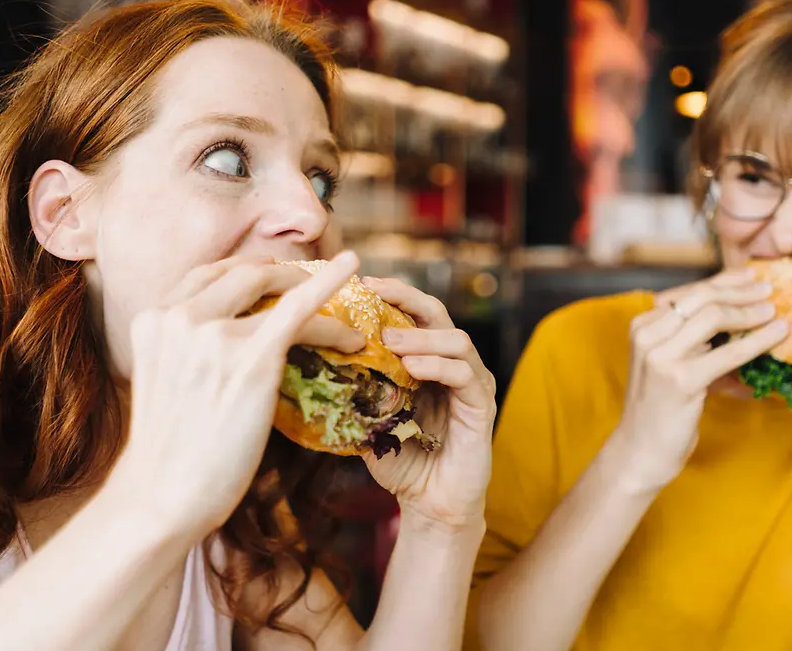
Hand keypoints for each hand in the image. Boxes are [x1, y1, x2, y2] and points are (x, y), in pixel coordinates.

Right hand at [112, 252, 365, 540]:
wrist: (162, 497)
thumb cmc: (168, 453)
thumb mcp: (162, 380)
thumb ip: (185, 349)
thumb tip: (225, 343)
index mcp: (153, 319)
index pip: (206, 275)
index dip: (245, 271)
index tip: (271, 276)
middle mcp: (179, 317)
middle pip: (243, 273)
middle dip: (282, 274)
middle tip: (310, 283)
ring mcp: (214, 335)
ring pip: (277, 290)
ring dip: (315, 288)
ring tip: (344, 298)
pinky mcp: (252, 358)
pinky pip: (301, 310)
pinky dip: (331, 288)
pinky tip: (352, 270)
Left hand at [360, 277, 496, 531]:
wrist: (431, 505)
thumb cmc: (401, 461)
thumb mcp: (368, 420)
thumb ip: (354, 392)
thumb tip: (310, 366)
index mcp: (427, 360)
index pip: (413, 313)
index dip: (391, 295)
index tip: (360, 285)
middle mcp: (453, 364)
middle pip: (437, 313)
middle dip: (405, 299)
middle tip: (373, 294)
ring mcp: (472, 383)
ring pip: (455, 339)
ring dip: (419, 336)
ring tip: (387, 341)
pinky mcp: (482, 406)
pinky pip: (464, 375)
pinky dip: (437, 366)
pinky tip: (412, 368)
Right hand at [615, 268, 789, 493]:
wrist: (640, 452)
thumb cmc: (662, 409)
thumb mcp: (674, 365)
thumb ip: (698, 341)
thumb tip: (745, 317)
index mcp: (643, 324)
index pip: (691, 291)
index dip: (725, 280)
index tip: (752, 276)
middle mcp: (647, 333)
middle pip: (703, 297)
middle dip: (741, 291)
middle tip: (770, 289)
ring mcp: (661, 355)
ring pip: (714, 316)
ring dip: (751, 311)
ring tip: (775, 311)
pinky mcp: (681, 379)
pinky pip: (728, 352)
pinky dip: (758, 341)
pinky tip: (777, 334)